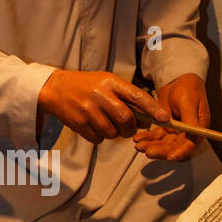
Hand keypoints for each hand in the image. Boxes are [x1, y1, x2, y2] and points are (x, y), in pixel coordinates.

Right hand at [37, 69, 158, 143]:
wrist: (56, 89)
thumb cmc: (88, 86)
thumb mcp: (107, 82)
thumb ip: (126, 97)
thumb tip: (148, 117)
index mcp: (110, 82)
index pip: (137, 95)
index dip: (153, 109)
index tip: (164, 118)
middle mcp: (100, 95)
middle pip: (126, 119)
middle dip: (131, 128)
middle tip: (128, 128)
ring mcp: (88, 110)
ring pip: (112, 132)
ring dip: (114, 133)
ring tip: (107, 124)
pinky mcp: (79, 123)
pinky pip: (98, 139)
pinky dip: (100, 137)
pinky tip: (94, 126)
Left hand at [133, 72, 208, 161]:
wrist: (179, 81)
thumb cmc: (189, 89)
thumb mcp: (189, 103)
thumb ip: (191, 120)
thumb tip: (194, 135)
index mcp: (198, 128)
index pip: (190, 145)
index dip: (181, 152)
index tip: (170, 157)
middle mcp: (187, 134)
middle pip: (174, 147)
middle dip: (161, 151)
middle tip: (148, 151)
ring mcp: (175, 132)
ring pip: (163, 144)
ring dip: (151, 146)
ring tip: (139, 145)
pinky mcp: (165, 129)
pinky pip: (155, 137)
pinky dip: (147, 138)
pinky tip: (137, 139)